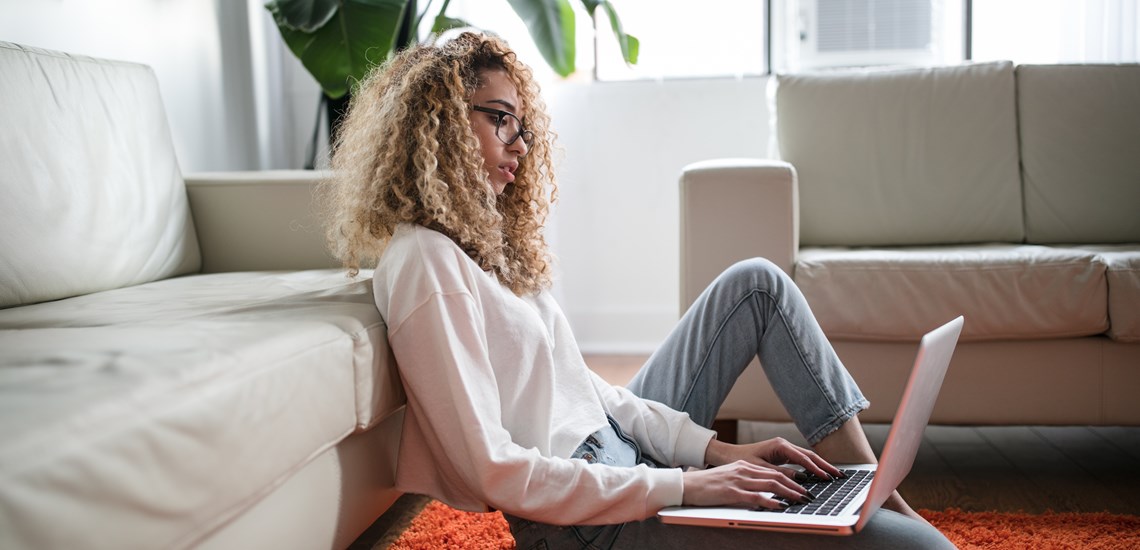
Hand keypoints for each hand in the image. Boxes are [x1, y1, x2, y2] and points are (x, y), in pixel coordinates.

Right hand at [681, 460, 810, 508]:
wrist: (687, 485)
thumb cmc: (707, 485)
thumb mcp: (729, 478)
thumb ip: (746, 481)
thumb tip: (764, 491)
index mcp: (744, 466)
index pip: (773, 471)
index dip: (791, 479)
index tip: (803, 487)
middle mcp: (744, 470)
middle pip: (776, 476)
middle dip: (795, 486)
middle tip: (808, 495)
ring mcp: (738, 480)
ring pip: (770, 484)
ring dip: (789, 493)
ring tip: (801, 500)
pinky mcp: (732, 492)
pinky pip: (756, 497)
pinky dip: (771, 501)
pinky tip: (781, 506)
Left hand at [704, 437, 844, 484]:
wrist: (728, 455)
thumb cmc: (741, 460)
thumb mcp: (760, 469)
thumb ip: (780, 474)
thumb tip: (800, 480)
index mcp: (780, 446)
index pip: (803, 458)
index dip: (817, 469)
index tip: (828, 478)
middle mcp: (784, 445)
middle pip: (810, 455)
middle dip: (825, 465)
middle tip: (840, 476)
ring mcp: (784, 449)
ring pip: (807, 458)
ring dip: (820, 466)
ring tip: (835, 476)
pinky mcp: (782, 454)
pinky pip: (801, 461)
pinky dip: (811, 467)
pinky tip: (820, 475)